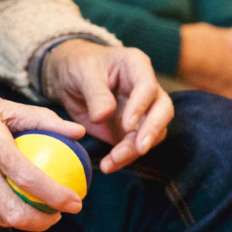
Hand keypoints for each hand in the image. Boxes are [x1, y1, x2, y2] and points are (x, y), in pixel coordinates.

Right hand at [0, 61, 85, 230]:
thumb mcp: (0, 104)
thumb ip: (41, 119)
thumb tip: (77, 131)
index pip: (30, 179)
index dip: (57, 196)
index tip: (75, 201)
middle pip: (14, 212)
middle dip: (43, 222)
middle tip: (57, 214)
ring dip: (21, 219)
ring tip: (37, 209)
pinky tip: (9, 200)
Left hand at [43, 40, 173, 173]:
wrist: (69, 79)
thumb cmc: (79, 66)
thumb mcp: (82, 72)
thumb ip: (95, 93)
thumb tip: (103, 116)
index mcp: (136, 66)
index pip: (148, 86)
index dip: (140, 106)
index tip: (126, 125)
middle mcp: (146, 89)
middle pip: (162, 110)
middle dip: (152, 131)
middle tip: (139, 148)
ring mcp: (142, 111)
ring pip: (152, 133)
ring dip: (135, 150)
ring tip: (113, 161)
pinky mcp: (131, 130)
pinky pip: (134, 146)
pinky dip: (123, 158)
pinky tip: (109, 165)